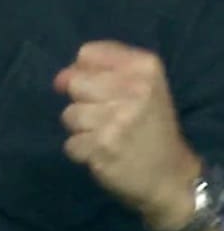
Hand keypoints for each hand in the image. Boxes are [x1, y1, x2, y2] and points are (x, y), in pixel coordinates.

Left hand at [54, 41, 201, 230]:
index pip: (87, 53)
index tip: (102, 89)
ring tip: (109, 136)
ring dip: (82, 130)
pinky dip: (83, 152)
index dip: (85, 72)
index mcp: (144, 67)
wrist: (171, 176)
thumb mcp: (141, 86)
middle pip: (74, 83)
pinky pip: (70, 143)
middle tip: (109, 117)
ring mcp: (117, 119)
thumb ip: (101, 70)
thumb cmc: (150, 125)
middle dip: (83, 102)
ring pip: (69, 115)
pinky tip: (105, 154)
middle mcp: (133, 89)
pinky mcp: (102, 146)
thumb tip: (59, 79)